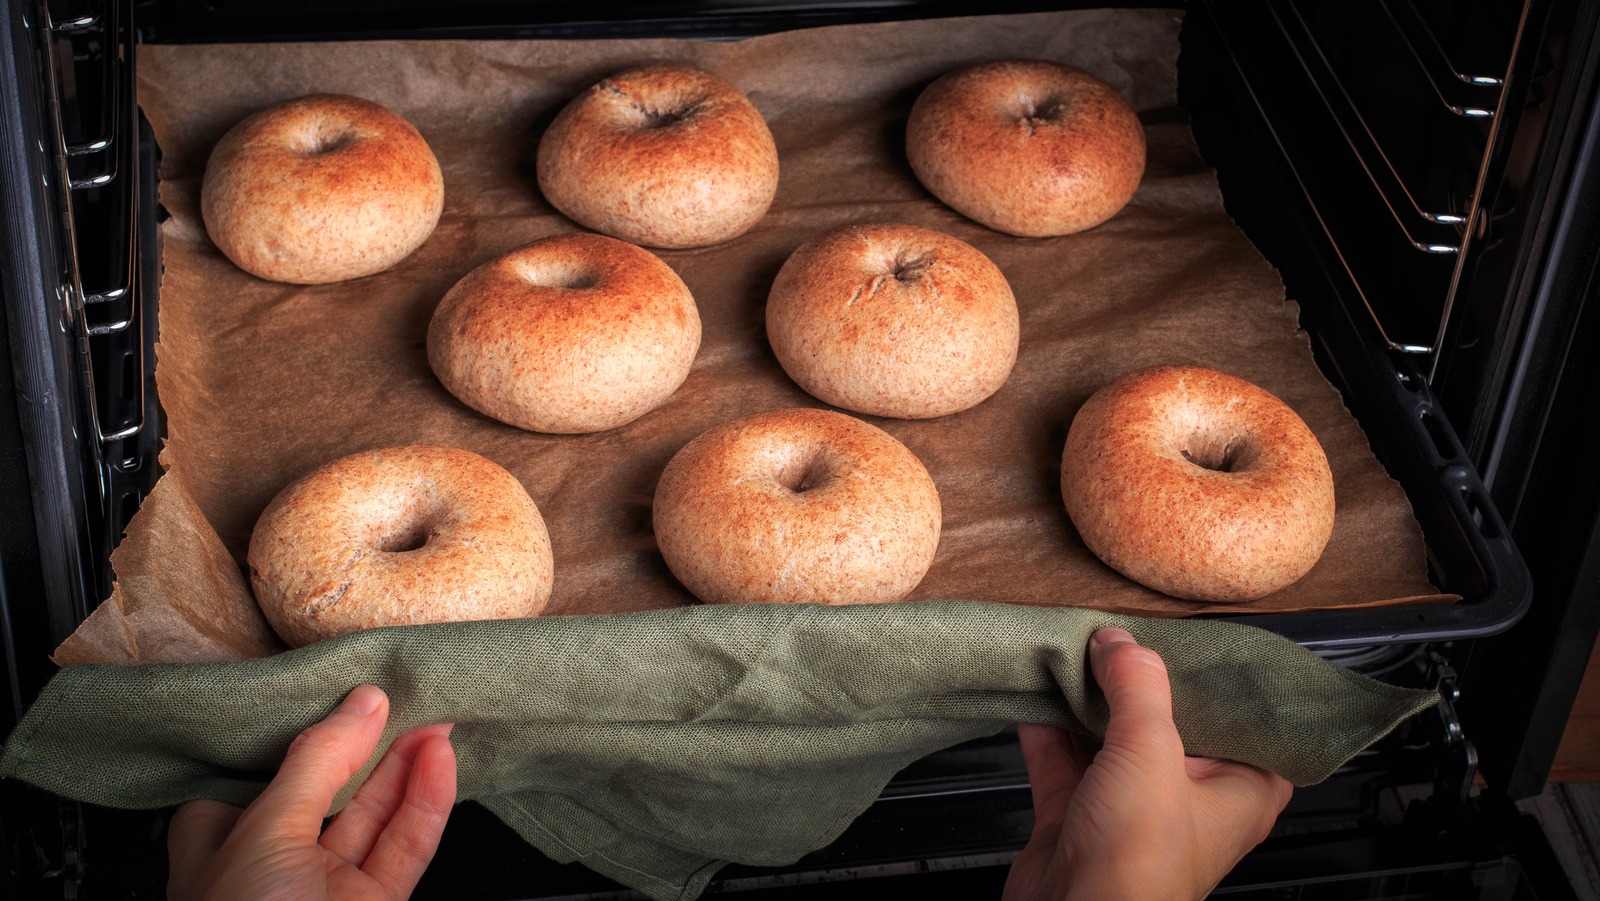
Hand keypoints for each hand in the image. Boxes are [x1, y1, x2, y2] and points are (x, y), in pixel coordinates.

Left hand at [168, 685, 456, 900]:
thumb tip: (361, 704)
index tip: (344, 697)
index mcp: (221, 848)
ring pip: (374, 819)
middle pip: (329, 792)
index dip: (303, 738)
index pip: (262, 777)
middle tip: (405, 698)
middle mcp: (273, 869)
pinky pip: (406, 849)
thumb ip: (318, 762)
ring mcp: (327, 893)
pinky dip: (428, 804)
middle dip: (369, 745)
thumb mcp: (265, 829)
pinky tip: (440, 765)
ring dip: (407, 768)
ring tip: (434, 721)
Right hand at [1005, 628, 1291, 900]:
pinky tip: (1033, 692)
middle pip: (1168, 724)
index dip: (1222, 682)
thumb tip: (1120, 642)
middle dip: (1139, 681)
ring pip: (1109, 740)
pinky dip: (1046, 729)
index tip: (1196, 640)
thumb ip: (1138, 686)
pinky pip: (1062, 762)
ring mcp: (1129, 812)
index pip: (1245, 724)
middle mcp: (1187, 802)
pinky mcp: (1077, 820)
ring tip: (1070, 652)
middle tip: (1120, 635)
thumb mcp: (1151, 751)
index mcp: (1239, 791)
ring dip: (1085, 702)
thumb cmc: (1138, 862)